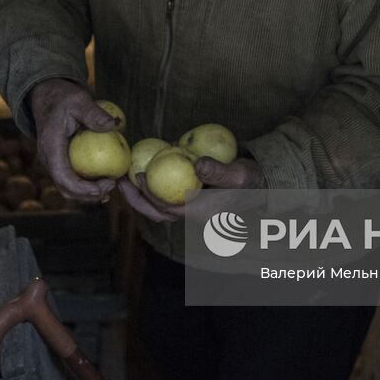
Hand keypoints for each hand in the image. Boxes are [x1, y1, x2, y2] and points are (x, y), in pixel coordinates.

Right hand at [29, 78, 118, 203]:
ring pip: (69, 188)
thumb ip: (93, 113)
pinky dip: (88, 184)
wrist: (47, 97)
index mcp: (50, 146)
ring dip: (89, 192)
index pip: (63, 176)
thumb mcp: (78, 100)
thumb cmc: (63, 98)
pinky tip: (106, 180)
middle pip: (66, 189)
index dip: (83, 188)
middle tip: (113, 184)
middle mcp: (49, 159)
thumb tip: (112, 125)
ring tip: (112, 183)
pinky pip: (73, 179)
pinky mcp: (61, 162)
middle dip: (89, 194)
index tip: (105, 186)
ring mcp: (54, 162)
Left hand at [117, 155, 264, 222]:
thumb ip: (220, 171)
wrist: (260, 183)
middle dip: (136, 200)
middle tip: (120, 182)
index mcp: (202, 213)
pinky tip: (144, 168)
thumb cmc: (251, 179)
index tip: (139, 176)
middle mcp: (193, 214)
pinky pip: (167, 194)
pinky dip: (153, 184)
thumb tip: (197, 165)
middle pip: (158, 213)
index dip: (150, 196)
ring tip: (125, 178)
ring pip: (159, 206)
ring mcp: (191, 207)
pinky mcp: (190, 198)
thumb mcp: (239, 174)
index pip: (169, 210)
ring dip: (141, 194)